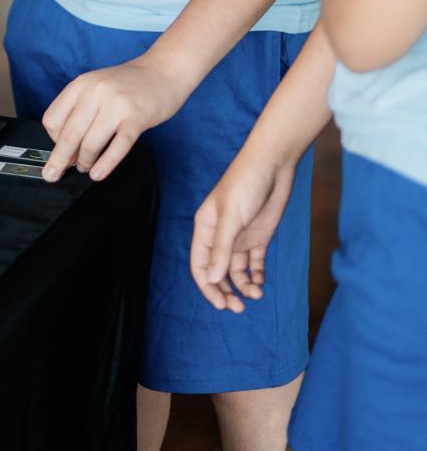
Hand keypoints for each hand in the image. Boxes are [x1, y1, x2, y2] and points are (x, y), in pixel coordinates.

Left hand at [41, 57, 187, 182]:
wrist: (163, 71)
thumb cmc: (127, 84)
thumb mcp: (96, 86)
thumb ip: (79, 109)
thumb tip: (66, 147)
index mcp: (81, 84)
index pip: (52, 119)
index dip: (52, 140)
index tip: (59, 150)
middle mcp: (96, 92)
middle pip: (69, 135)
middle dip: (59, 160)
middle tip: (53, 175)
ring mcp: (117, 105)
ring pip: (90, 144)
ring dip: (85, 162)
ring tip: (86, 168)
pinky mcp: (136, 118)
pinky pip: (117, 147)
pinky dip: (105, 165)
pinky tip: (98, 174)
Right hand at [191, 152, 295, 312]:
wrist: (273, 165)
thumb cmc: (245, 184)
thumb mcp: (230, 218)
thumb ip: (221, 249)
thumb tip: (210, 279)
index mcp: (205, 228)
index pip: (200, 264)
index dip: (207, 286)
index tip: (220, 304)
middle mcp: (221, 236)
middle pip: (217, 271)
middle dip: (226, 291)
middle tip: (238, 309)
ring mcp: (240, 237)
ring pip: (237, 271)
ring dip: (244, 286)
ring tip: (256, 295)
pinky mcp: (259, 236)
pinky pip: (254, 263)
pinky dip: (257, 276)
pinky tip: (261, 284)